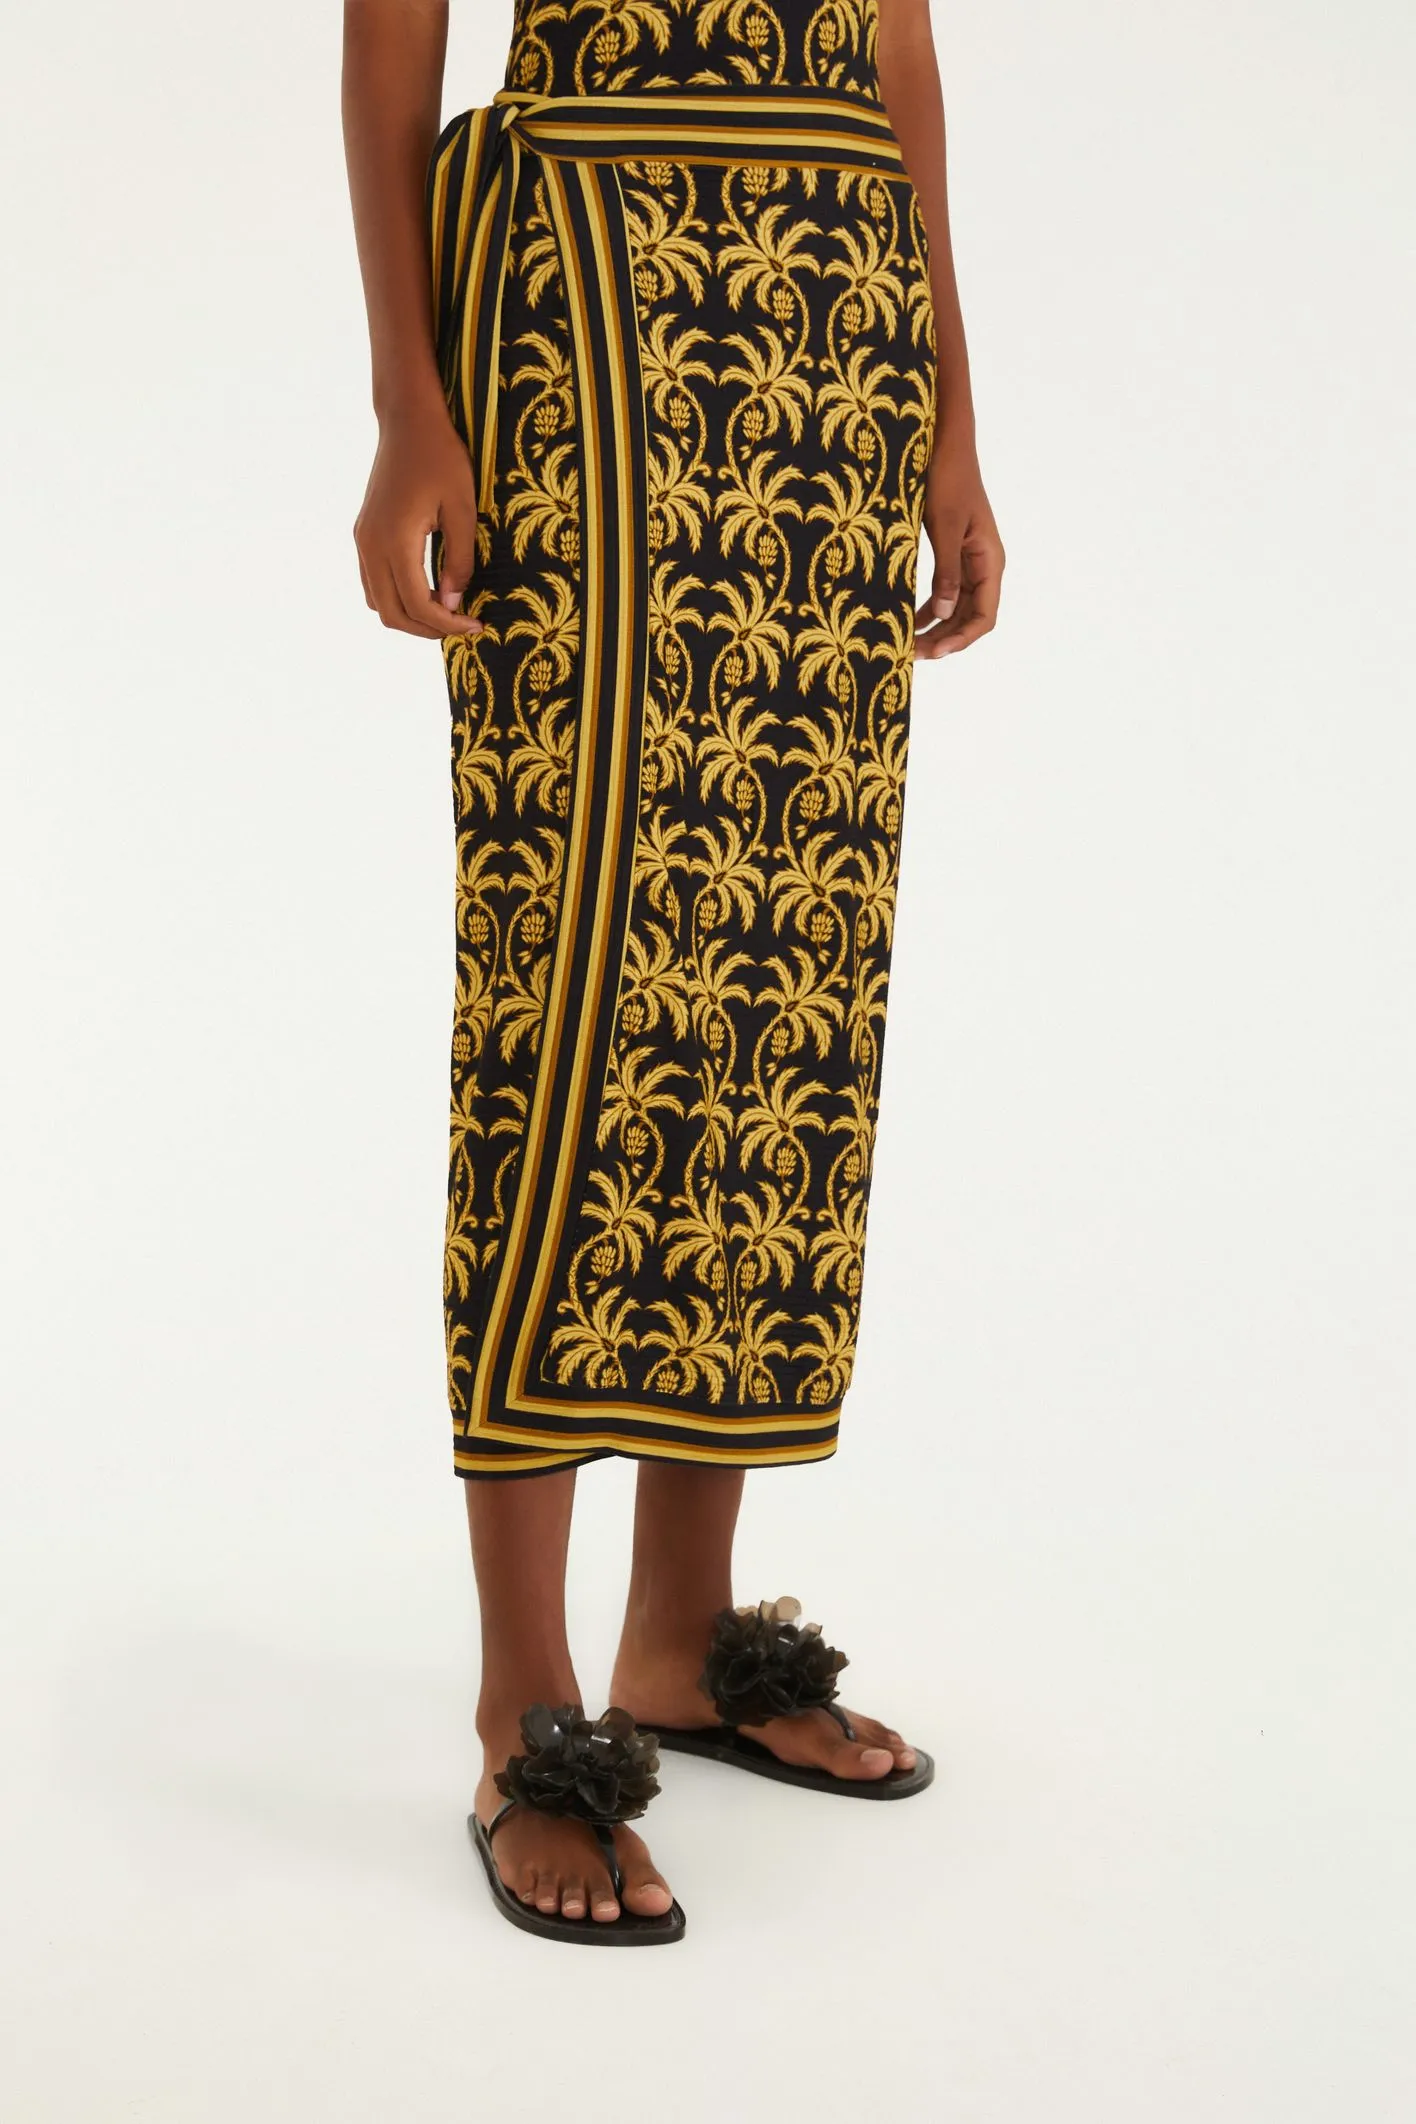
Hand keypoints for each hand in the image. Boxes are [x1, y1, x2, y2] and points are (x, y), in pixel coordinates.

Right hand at [353, 400, 482, 640]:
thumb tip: (453, 602)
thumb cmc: (441, 457)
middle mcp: (371, 545)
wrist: (407, 420)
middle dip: (427, 629)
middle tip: (462, 626)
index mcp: (395, 540)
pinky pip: (374, 582)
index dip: (448, 624)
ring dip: (410, 615)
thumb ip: (460, 559)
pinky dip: (398, 597)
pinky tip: (428, 589)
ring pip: (378, 602)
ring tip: (446, 609)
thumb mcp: (463, 509)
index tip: (476, 625)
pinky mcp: (364, 533)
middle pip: (392, 613)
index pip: (417, 604)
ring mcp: (363, 540)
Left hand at [914, 435, 1004, 659]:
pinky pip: (945, 591)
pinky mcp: (953, 553)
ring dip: (935, 627)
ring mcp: (969, 561)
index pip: (984, 616)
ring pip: (956, 608)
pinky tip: (908, 619)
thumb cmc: (948, 478)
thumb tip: (943, 612)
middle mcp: (983, 566)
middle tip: (911, 654)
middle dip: (944, 639)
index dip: (961, 639)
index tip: (935, 652)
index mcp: (989, 561)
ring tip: (907, 644)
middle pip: (969, 618)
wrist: (945, 443)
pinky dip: (929, 608)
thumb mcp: (945, 526)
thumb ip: (946, 571)